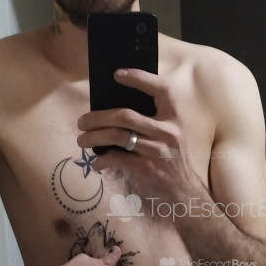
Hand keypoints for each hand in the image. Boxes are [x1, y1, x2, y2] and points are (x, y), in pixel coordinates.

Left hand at [76, 68, 198, 197]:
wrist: (184, 191)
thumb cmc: (172, 157)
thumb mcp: (172, 134)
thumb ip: (152, 119)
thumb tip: (112, 108)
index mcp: (175, 117)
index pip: (161, 89)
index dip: (140, 78)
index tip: (117, 74)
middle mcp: (168, 132)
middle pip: (125, 116)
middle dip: (98, 117)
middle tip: (82, 121)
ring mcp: (157, 151)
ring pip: (116, 136)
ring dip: (93, 137)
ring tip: (82, 139)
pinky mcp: (146, 169)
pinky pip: (116, 158)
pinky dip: (101, 159)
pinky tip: (96, 161)